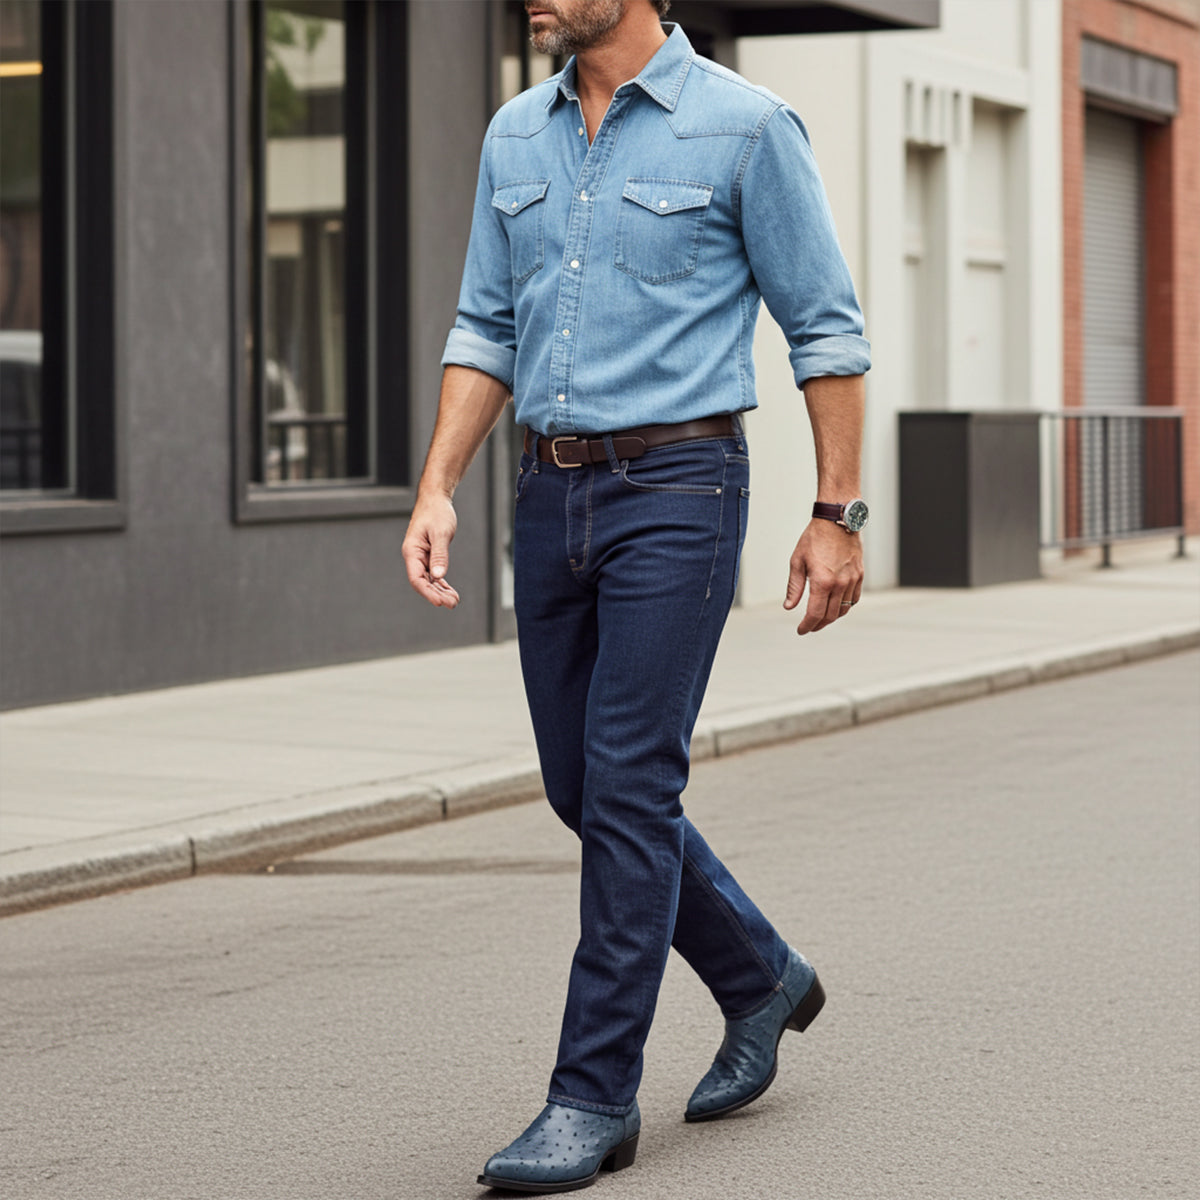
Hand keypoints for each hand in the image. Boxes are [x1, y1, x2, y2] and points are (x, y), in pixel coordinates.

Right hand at [402, 492, 460, 608]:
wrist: (435, 499)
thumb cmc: (436, 512)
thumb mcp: (440, 533)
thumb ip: (439, 555)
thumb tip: (439, 576)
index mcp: (412, 551)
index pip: (416, 579)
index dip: (428, 592)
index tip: (440, 602)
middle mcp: (414, 556)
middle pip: (423, 582)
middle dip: (436, 595)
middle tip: (452, 604)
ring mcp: (421, 557)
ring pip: (429, 580)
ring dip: (440, 591)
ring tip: (454, 601)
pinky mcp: (429, 555)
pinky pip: (434, 574)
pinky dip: (442, 584)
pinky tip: (450, 592)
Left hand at [783, 519, 863, 634]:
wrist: (837, 520)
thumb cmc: (814, 538)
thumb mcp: (797, 562)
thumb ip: (794, 587)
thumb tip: (789, 607)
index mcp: (822, 582)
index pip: (815, 614)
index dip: (807, 626)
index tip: (801, 630)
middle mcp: (840, 584)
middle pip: (830, 616)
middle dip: (818, 625)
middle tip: (809, 627)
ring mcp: (852, 580)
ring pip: (844, 609)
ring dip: (832, 618)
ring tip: (821, 619)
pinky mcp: (859, 575)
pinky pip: (854, 599)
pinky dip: (845, 606)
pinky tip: (836, 606)